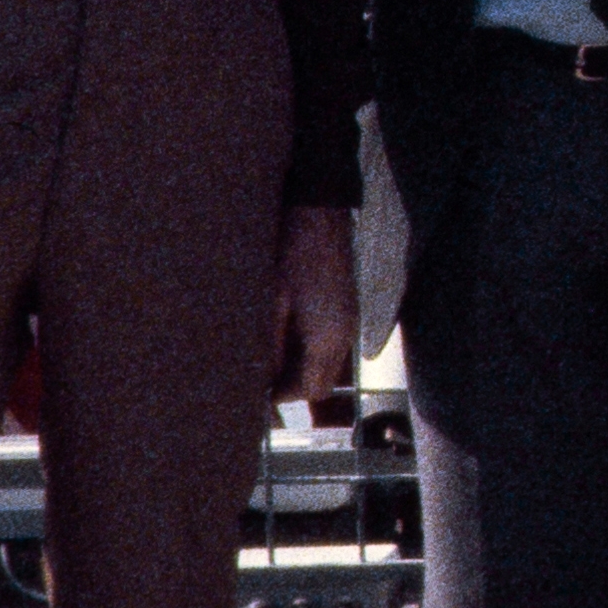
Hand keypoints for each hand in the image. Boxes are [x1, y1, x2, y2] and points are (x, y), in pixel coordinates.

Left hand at [271, 206, 357, 402]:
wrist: (319, 210)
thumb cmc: (292, 250)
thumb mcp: (272, 302)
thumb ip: (269, 345)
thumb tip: (261, 376)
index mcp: (327, 337)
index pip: (309, 389)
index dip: (282, 396)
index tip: (258, 393)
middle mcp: (344, 333)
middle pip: (322, 382)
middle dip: (293, 386)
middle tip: (262, 379)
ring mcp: (348, 319)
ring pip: (327, 364)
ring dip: (301, 367)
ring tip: (269, 355)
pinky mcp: (346, 305)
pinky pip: (331, 343)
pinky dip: (309, 349)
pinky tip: (286, 332)